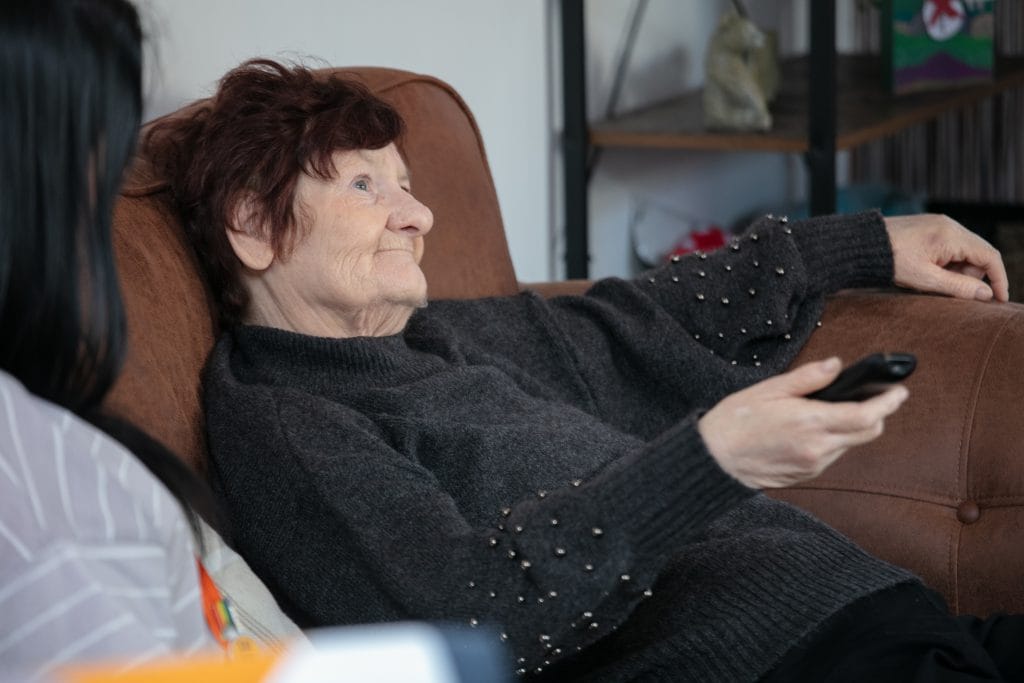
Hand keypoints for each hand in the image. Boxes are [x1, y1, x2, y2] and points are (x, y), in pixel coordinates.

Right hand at [697, 358, 908, 488]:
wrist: (715, 459)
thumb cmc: (735, 420)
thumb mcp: (769, 389)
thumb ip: (807, 378)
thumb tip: (836, 365)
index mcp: (811, 422)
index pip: (867, 415)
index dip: (888, 403)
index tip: (899, 392)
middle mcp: (818, 447)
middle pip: (868, 433)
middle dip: (877, 415)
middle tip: (875, 398)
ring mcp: (813, 465)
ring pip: (850, 445)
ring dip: (852, 428)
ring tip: (834, 411)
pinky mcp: (806, 475)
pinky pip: (831, 456)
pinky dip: (833, 441)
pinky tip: (813, 430)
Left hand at [886, 213, 1008, 301]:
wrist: (862, 244)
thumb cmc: (891, 261)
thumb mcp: (925, 279)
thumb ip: (958, 287)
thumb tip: (986, 294)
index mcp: (952, 236)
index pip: (990, 257)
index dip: (999, 279)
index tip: (1000, 299)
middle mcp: (950, 225)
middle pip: (978, 254)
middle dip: (971, 276)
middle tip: (947, 289)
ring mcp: (940, 223)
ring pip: (964, 251)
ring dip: (956, 270)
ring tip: (930, 279)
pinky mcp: (930, 226)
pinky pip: (950, 246)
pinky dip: (946, 262)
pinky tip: (926, 270)